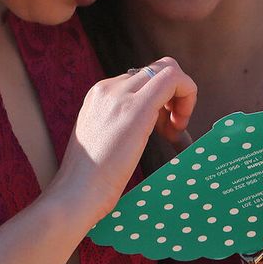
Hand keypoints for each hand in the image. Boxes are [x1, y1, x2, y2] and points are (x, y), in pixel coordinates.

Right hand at [48, 58, 196, 222]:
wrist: (74, 194)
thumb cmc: (89, 181)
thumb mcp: (101, 141)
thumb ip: (120, 125)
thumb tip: (147, 123)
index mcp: (98, 95)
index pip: (140, 79)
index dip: (160, 100)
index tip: (162, 128)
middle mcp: (108, 88)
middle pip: (156, 69)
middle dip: (174, 96)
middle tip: (172, 129)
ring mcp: (121, 95)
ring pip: (168, 69)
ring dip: (182, 98)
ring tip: (173, 134)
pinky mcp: (137, 107)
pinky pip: (174, 80)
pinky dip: (188, 97)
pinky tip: (177, 130)